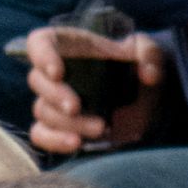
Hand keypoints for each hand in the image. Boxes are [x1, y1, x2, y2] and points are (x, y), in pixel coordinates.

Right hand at [26, 27, 167, 154]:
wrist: (143, 101)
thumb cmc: (139, 68)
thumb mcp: (149, 54)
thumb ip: (151, 56)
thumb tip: (148, 74)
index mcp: (69, 47)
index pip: (40, 43)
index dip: (42, 56)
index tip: (58, 72)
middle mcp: (56, 73)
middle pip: (37, 81)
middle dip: (55, 96)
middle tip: (76, 107)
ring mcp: (54, 102)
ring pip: (43, 111)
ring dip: (68, 122)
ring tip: (100, 128)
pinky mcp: (57, 127)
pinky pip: (40, 134)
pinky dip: (53, 141)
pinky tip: (76, 144)